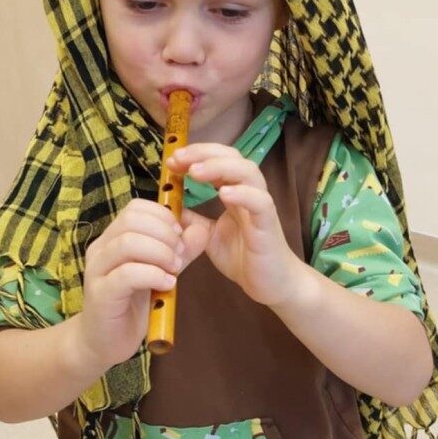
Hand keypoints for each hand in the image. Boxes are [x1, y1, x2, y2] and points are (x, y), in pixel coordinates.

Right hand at [78, 198, 184, 369]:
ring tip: (175, 269)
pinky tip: (168, 284)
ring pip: (128, 242)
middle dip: (165, 234)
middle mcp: (101, 248)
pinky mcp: (101, 293)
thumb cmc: (132, 304)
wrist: (104, 341)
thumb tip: (202, 229)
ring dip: (161, 253)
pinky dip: (153, 275)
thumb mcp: (161, 272)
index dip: (163, 216)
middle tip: (180, 255)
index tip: (180, 236)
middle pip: (132, 219)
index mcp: (114, 237)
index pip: (136, 207)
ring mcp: (97, 269)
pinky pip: (127, 274)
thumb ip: (180, 251)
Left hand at [168, 142, 302, 306]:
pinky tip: (223, 194)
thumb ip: (191, 220)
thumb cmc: (243, 258)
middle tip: (178, 159)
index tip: (172, 162)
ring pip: (248, 172)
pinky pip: (260, 202)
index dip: (196, 155)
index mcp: (235, 192)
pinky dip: (243, 194)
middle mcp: (249, 193)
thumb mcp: (208, 236)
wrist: (270, 285)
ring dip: (220, 167)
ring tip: (195, 172)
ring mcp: (261, 207)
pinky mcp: (268, 225)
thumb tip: (167, 207)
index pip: (218, 160)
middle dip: (204, 153)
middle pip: (233, 156)